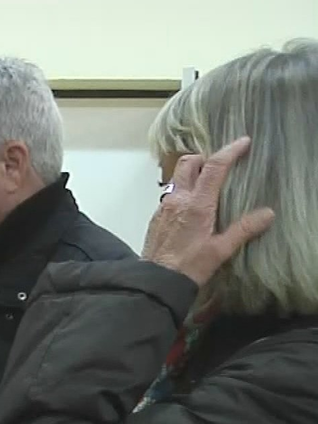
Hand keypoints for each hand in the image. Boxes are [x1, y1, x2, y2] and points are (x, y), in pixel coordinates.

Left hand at [142, 137, 274, 285]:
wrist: (155, 281)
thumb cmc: (188, 267)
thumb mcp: (221, 250)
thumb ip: (243, 229)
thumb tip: (267, 214)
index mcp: (196, 204)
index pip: (214, 167)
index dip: (230, 151)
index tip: (243, 142)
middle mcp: (177, 200)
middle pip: (189, 163)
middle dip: (205, 158)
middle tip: (220, 166)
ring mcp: (163, 207)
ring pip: (177, 177)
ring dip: (192, 174)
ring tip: (208, 185)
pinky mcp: (156, 217)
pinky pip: (170, 194)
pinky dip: (182, 190)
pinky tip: (191, 206)